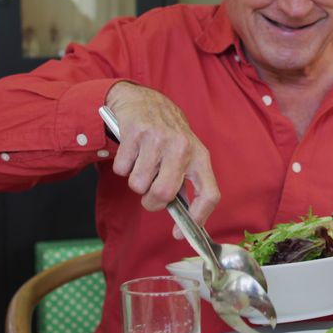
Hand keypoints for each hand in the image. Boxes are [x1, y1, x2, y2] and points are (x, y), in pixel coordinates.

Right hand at [105, 82, 220, 232]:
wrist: (142, 99)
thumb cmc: (166, 134)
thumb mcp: (185, 152)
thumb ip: (184, 180)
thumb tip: (182, 219)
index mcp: (200, 156)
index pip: (210, 194)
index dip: (198, 218)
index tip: (179, 233)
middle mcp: (182, 147)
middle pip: (163, 194)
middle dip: (151, 202)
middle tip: (149, 193)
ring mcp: (158, 139)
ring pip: (138, 185)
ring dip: (136, 181)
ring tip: (142, 163)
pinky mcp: (135, 133)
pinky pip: (122, 170)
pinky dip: (123, 167)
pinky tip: (132, 152)